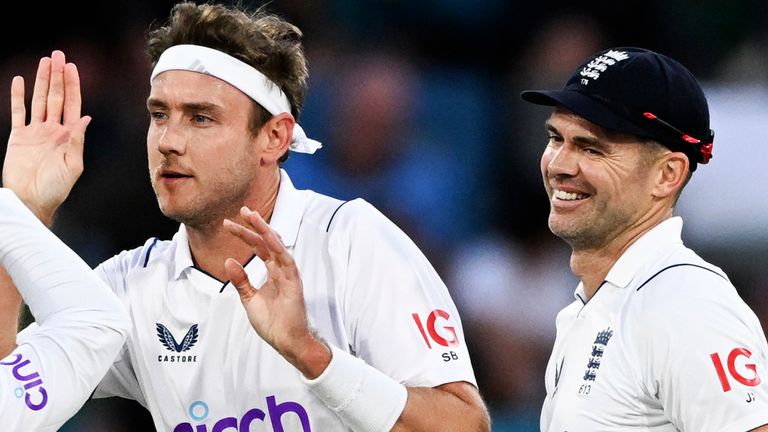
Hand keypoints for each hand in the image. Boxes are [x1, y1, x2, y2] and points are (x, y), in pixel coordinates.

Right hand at [2, 50, 91, 225]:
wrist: (30, 201)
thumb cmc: (55, 189)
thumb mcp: (72, 165)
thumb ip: (76, 140)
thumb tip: (86, 117)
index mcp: (69, 136)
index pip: (72, 104)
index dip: (73, 85)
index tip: (72, 67)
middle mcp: (53, 130)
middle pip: (56, 97)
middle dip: (57, 76)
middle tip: (57, 54)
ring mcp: (35, 132)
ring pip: (39, 99)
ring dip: (41, 80)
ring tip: (44, 61)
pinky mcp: (19, 137)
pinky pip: (18, 112)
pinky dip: (18, 96)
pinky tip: (19, 81)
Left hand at [223, 206, 329, 377]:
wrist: (286, 341)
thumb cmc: (272, 323)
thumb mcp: (250, 299)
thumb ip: (241, 280)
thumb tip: (228, 260)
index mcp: (272, 273)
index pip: (258, 248)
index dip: (245, 235)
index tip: (228, 224)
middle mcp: (281, 269)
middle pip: (266, 242)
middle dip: (255, 225)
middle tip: (242, 210)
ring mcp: (288, 274)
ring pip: (277, 245)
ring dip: (265, 229)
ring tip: (252, 215)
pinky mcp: (294, 281)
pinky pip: (285, 259)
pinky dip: (276, 246)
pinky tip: (267, 235)